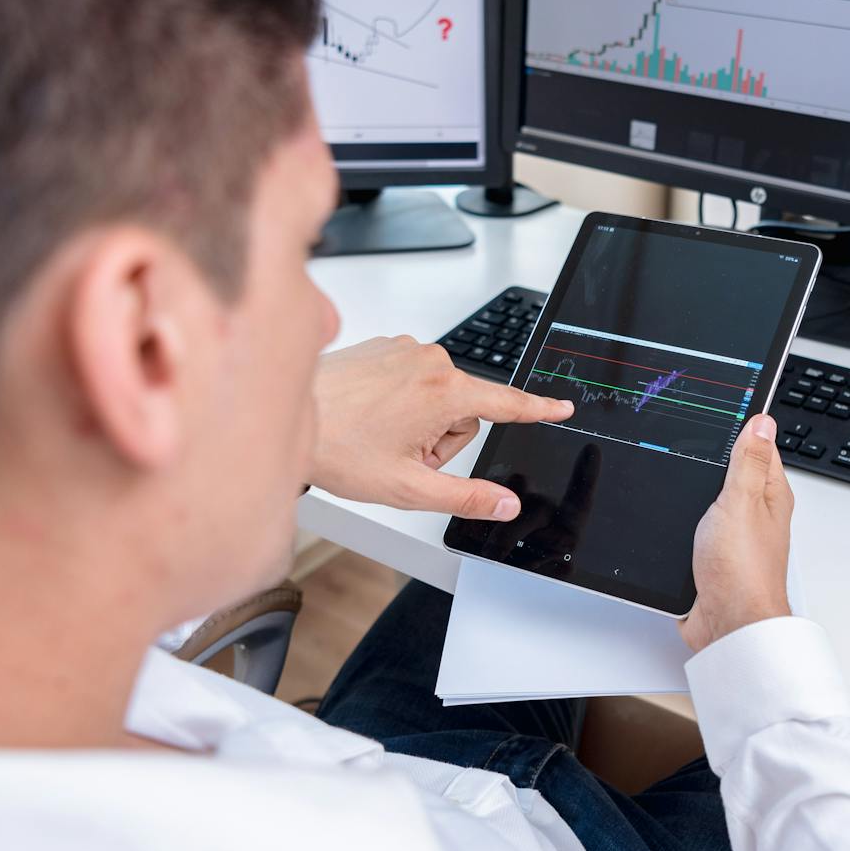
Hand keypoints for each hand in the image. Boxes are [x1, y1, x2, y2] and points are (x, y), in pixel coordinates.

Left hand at [308, 337, 572, 519]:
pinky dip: (399, 400)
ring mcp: (405, 350)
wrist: (287, 413)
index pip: (507, 403)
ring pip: (438, 395)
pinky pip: (412, 378)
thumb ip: (465, 497)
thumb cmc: (337, 448)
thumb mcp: (408, 488)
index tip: (562, 406)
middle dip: (443, 437)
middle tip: (404, 455)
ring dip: (420, 420)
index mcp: (444, 392)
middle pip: (465, 409)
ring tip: (379, 435)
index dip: (538, 409)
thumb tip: (505, 504)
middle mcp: (430, 361)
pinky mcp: (385, 346)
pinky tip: (369, 416)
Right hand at [681, 414, 793, 651]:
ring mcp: (734, 535)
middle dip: (715, 459)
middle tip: (698, 436)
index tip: (725, 410)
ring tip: (685, 470)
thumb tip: (761, 422)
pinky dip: (685, 521)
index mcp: (769, 494)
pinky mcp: (712, 556)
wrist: (727, 624)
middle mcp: (755, 513)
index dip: (744, 428)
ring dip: (697, 493)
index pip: (760, 447)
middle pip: (734, 473)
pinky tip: (675, 515)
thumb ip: (748, 461)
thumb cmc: (742, 571)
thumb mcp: (741, 501)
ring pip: (712, 501)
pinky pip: (697, 528)